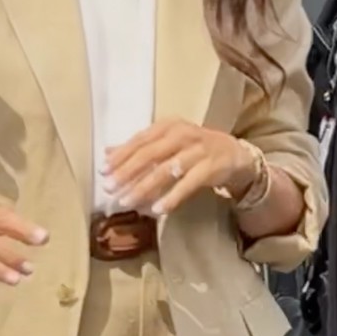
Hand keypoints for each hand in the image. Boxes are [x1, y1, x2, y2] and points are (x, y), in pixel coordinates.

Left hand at [103, 118, 254, 217]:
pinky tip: (157, 209)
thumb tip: (106, 152)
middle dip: (127, 172)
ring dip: (144, 187)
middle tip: (109, 188)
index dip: (120, 155)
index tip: (103, 171)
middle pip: (150, 153)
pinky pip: (188, 184)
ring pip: (166, 170)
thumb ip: (139, 147)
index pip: (140, 140)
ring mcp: (198, 150)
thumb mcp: (166, 142)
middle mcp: (182, 134)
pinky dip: (172, 197)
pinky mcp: (210, 168)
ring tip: (127, 201)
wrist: (233, 154)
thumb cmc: (193, 147)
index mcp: (168, 126)